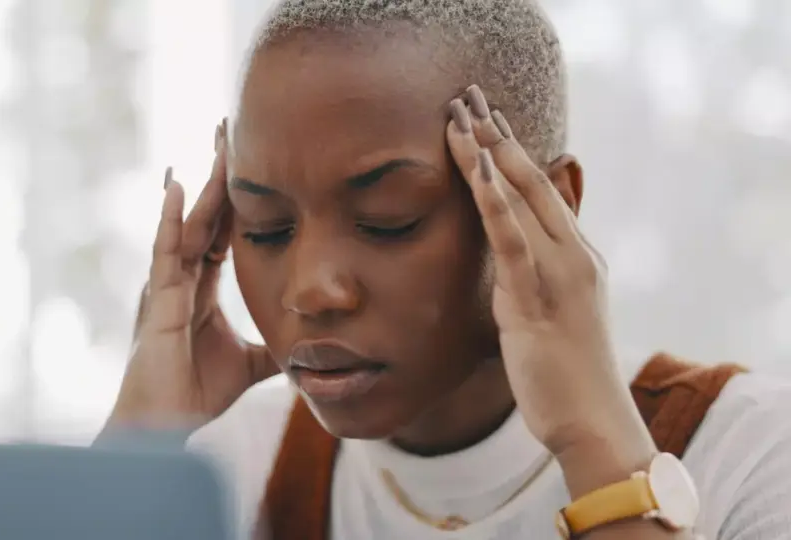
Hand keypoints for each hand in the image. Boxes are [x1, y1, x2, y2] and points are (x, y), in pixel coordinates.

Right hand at [107, 121, 278, 430]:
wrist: (163, 427)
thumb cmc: (194, 393)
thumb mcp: (250, 364)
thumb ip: (274, 349)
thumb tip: (309, 347)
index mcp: (202, 287)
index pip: (223, 230)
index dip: (237, 196)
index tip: (252, 159)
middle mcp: (183, 278)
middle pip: (206, 215)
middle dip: (219, 173)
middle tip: (230, 127)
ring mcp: (167, 286)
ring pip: (189, 225)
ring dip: (203, 183)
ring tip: (215, 142)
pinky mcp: (156, 302)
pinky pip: (165, 253)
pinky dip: (171, 221)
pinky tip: (177, 188)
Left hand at [444, 86, 650, 458]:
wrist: (591, 421)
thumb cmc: (565, 376)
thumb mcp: (547, 317)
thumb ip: (529, 282)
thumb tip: (505, 264)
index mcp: (576, 257)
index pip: (540, 191)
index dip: (511, 152)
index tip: (485, 119)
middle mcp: (574, 254)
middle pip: (532, 181)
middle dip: (497, 137)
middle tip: (468, 97)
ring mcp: (560, 273)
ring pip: (522, 200)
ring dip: (489, 154)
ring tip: (461, 116)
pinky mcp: (538, 298)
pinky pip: (513, 240)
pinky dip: (495, 203)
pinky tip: (477, 171)